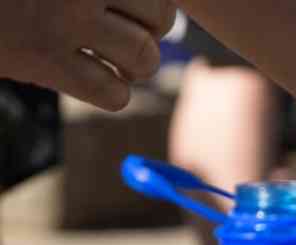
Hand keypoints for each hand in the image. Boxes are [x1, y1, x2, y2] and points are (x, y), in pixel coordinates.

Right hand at [0, 0, 175, 110]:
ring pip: (143, 57)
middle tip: (132, 33)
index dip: (156, 2)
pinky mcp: (43, 62)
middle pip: (161, 17)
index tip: (138, 9)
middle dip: (154, 31)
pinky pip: (113, 94)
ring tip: (118, 61)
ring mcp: (62, 23)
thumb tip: (160, 10)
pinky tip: (95, 79)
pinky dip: (115, 93)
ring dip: (138, 65)